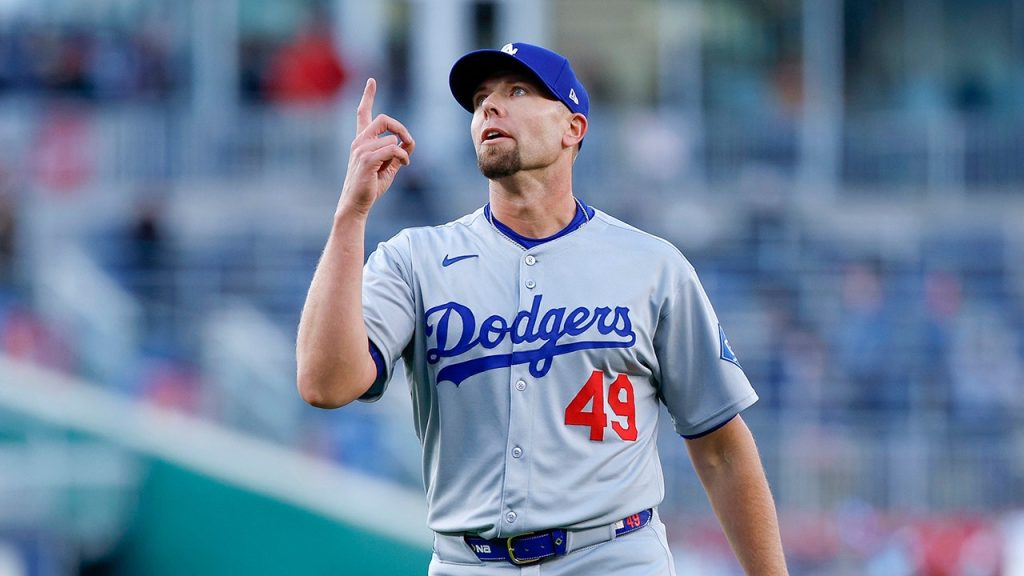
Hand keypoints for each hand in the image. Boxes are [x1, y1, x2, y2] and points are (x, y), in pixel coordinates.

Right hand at [338, 78, 415, 216]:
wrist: (356, 204)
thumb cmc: (370, 186)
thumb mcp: (389, 166)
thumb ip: (398, 153)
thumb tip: (410, 142)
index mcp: (362, 141)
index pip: (363, 114)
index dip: (368, 96)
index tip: (371, 81)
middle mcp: (359, 141)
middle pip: (384, 120)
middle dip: (402, 128)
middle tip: (409, 142)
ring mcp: (361, 150)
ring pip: (392, 138)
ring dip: (404, 150)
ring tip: (403, 162)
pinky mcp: (366, 160)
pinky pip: (392, 148)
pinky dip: (402, 156)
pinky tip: (404, 164)